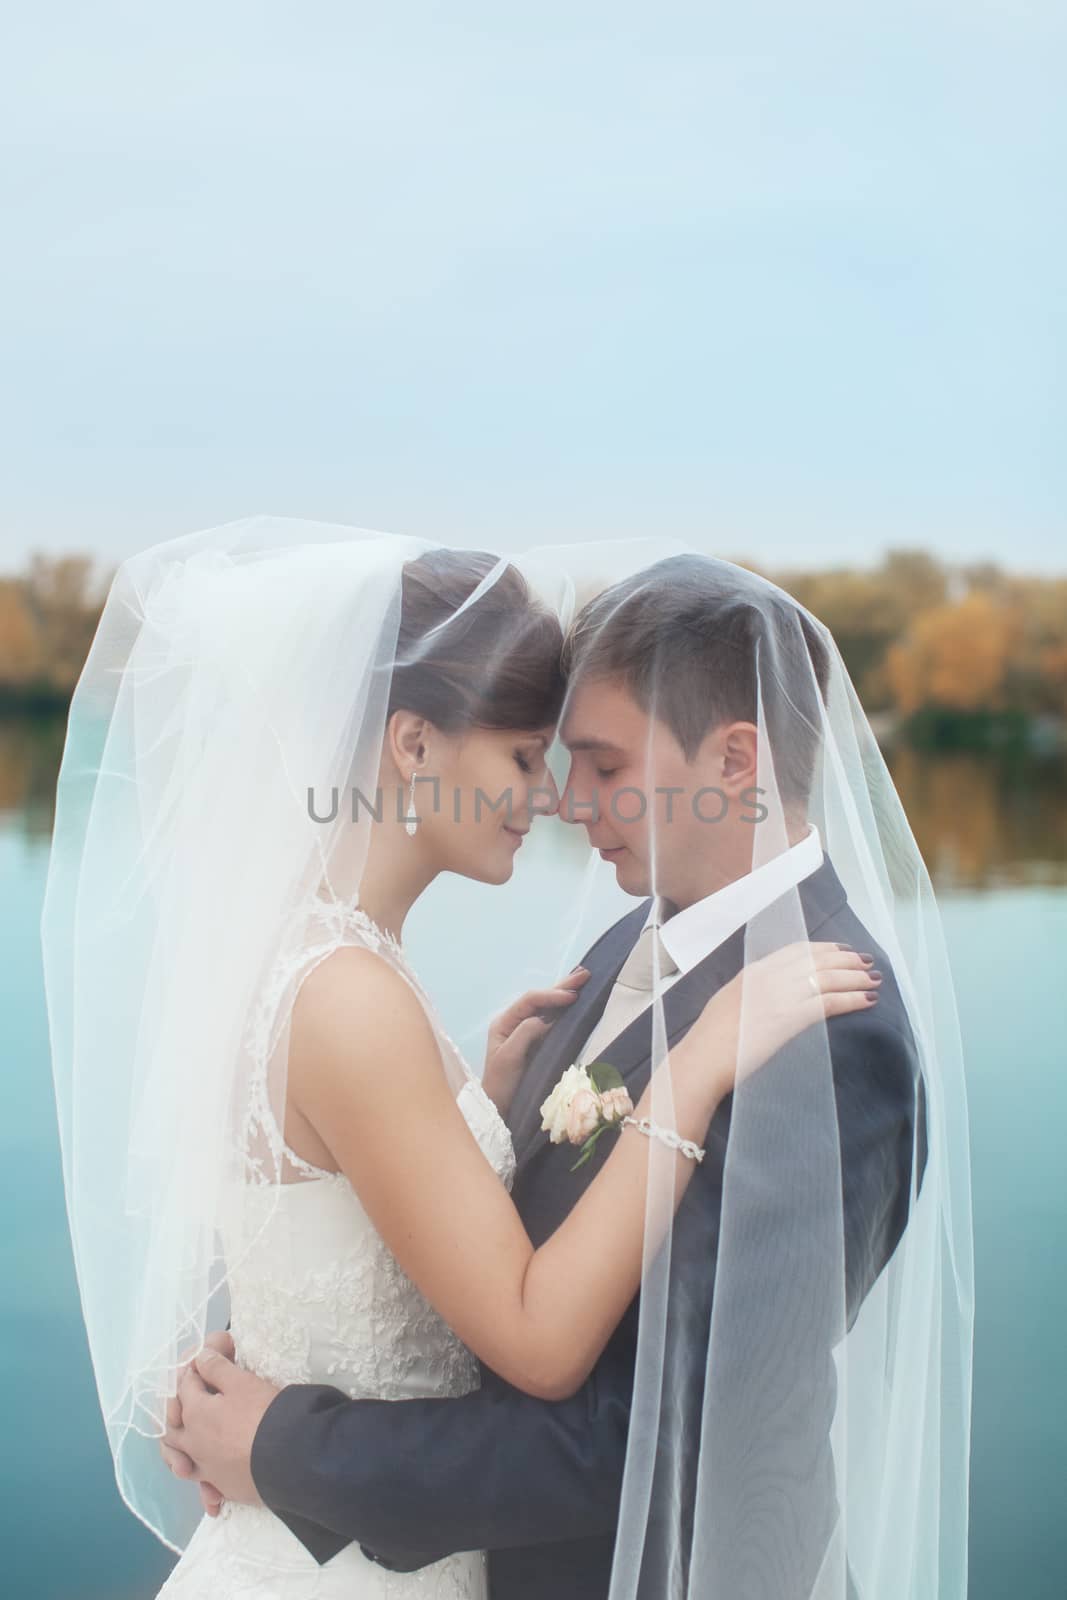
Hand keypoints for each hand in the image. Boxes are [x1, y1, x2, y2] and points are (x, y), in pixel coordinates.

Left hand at [160, 1341, 280, 1508]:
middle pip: (173, 1427)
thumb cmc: (265, 1414)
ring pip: (183, 1461)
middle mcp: (193, 1443)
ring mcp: (207, 1468)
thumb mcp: (243, 1382)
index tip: (205, 1364)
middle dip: (177, 1414)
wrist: (288, 1459)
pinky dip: (205, 1487)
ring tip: (191, 1451)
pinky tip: (213, 1493)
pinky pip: (206, 1485)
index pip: (184, 1387)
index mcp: (194, 1413)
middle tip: (191, 1403)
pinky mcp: (224, 1486)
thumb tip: (200, 1358)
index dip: (193, 1372)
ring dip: (182, 1455)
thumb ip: (217, 1368)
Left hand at [482, 967, 589, 1114]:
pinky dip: (565, 1009)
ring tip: (583, 980)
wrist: (500, 1108)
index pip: (529, 1001)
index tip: (572, 996)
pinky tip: (575, 1001)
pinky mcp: (537, 1042)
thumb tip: (546, 1018)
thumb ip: (525, 1033)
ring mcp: (526, 1031)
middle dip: (562, 986)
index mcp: (504, 1022)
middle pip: (539, 999)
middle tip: (585, 974)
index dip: (551, 995)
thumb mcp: (508, 1057)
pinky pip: (552, 1020)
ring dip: (565, 993)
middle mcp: (515, 1022)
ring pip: (547, 1007)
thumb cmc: (501, 1084)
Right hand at [693, 941, 879, 1101]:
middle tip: (866, 963)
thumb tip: (769, 994)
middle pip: (818, 960)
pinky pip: (830, 1003)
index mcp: (754, 970)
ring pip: (829, 978)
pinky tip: (867, 1001)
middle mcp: (771, 976)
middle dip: (847, 961)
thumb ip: (752, 990)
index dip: (824, 948)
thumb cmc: (712, 1037)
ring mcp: (782, 995)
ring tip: (874, 980)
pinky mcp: (791, 1017)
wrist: (704, 1056)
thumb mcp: (731, 999)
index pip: (797, 950)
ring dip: (856, 978)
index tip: (841, 950)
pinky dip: (853, 999)